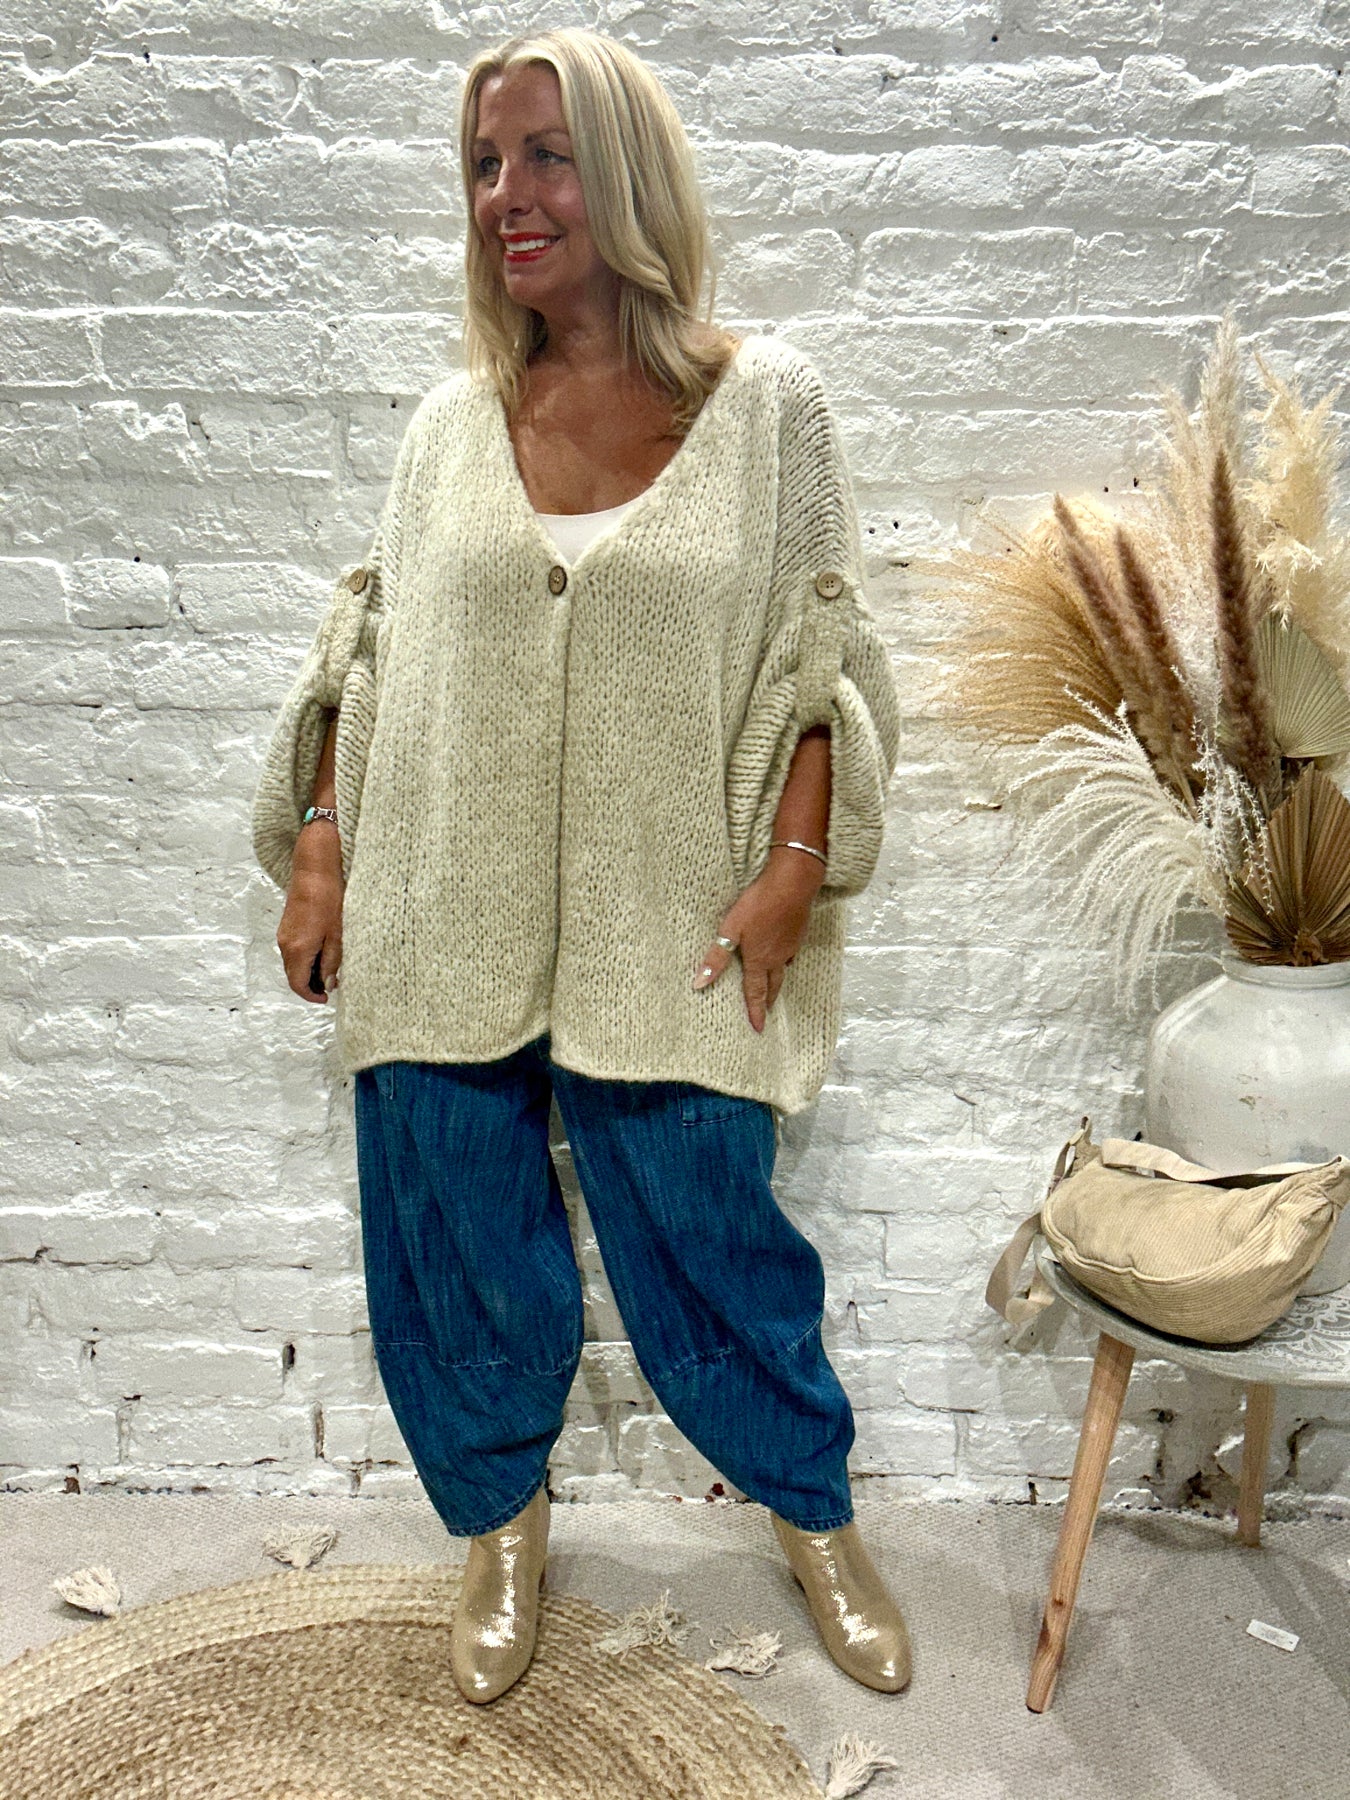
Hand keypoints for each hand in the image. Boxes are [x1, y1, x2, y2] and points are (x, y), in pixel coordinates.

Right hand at [277, 826, 344, 1003]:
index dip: (311, 996)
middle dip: (310, 985)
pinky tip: (322, 953)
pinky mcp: (286, 927)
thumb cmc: (329, 899)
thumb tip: (329, 984)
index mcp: (297, 949)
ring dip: (308, 972)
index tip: (326, 999)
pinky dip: (304, 959)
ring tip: (330, 970)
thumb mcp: (337, 935)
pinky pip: (292, 951)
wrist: (314, 871)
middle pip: (293, 976)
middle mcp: (285, 945)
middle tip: (331, 987)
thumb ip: (332, 962)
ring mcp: (283, 935)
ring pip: (292, 964)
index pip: (298, 984)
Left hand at [692, 851, 823, 1032]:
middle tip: (766, 1013)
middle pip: (773, 985)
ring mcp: (790, 945)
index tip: (758, 1028)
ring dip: (777, 983)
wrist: (793, 883)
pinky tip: (782, 956)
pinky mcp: (798, 932)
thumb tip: (699, 984)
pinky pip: (790, 954)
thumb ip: (716, 957)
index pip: (755, 992)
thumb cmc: (759, 905)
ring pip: (783, 970)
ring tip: (772, 990)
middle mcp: (777, 957)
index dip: (755, 1011)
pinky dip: (785, 962)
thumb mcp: (731, 929)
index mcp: (759, 960)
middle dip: (767, 1000)